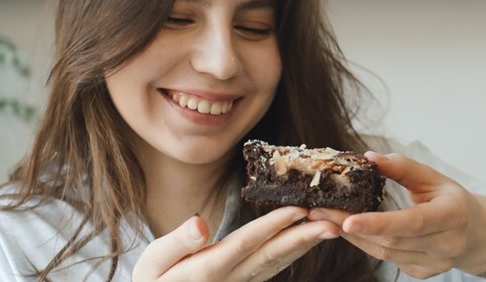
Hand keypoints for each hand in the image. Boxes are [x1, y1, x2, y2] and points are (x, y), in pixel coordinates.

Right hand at [133, 206, 338, 281]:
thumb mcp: (154, 263)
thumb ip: (176, 243)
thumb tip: (200, 223)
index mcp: (207, 271)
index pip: (245, 244)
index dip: (272, 227)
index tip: (297, 210)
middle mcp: (230, 280)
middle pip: (271, 257)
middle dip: (303, 239)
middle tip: (331, 223)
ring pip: (277, 264)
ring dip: (305, 245)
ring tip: (329, 227)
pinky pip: (273, 267)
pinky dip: (293, 253)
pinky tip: (308, 238)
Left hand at [308, 152, 483, 278]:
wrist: (473, 232)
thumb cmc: (449, 199)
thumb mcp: (431, 177)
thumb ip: (401, 166)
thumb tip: (369, 157)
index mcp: (452, 215)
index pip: (411, 222)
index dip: (379, 223)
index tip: (349, 219)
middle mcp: (446, 245)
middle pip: (391, 241)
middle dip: (350, 226)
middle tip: (318, 210)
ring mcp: (434, 263)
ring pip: (383, 253)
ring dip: (352, 235)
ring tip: (325, 217)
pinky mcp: (421, 272)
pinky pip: (386, 259)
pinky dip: (365, 243)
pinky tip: (350, 229)